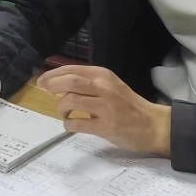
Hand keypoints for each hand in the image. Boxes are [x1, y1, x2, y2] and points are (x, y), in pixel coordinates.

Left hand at [36, 65, 171, 155]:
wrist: (153, 125)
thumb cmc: (129, 105)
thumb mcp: (111, 85)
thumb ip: (90, 83)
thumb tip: (60, 83)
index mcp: (104, 75)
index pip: (72, 69)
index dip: (53, 74)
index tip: (42, 80)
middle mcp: (104, 88)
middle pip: (70, 81)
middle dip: (52, 85)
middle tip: (44, 91)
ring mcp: (105, 107)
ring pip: (71, 101)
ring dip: (61, 107)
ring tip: (64, 112)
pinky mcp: (106, 126)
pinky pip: (78, 123)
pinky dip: (69, 124)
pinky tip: (71, 124)